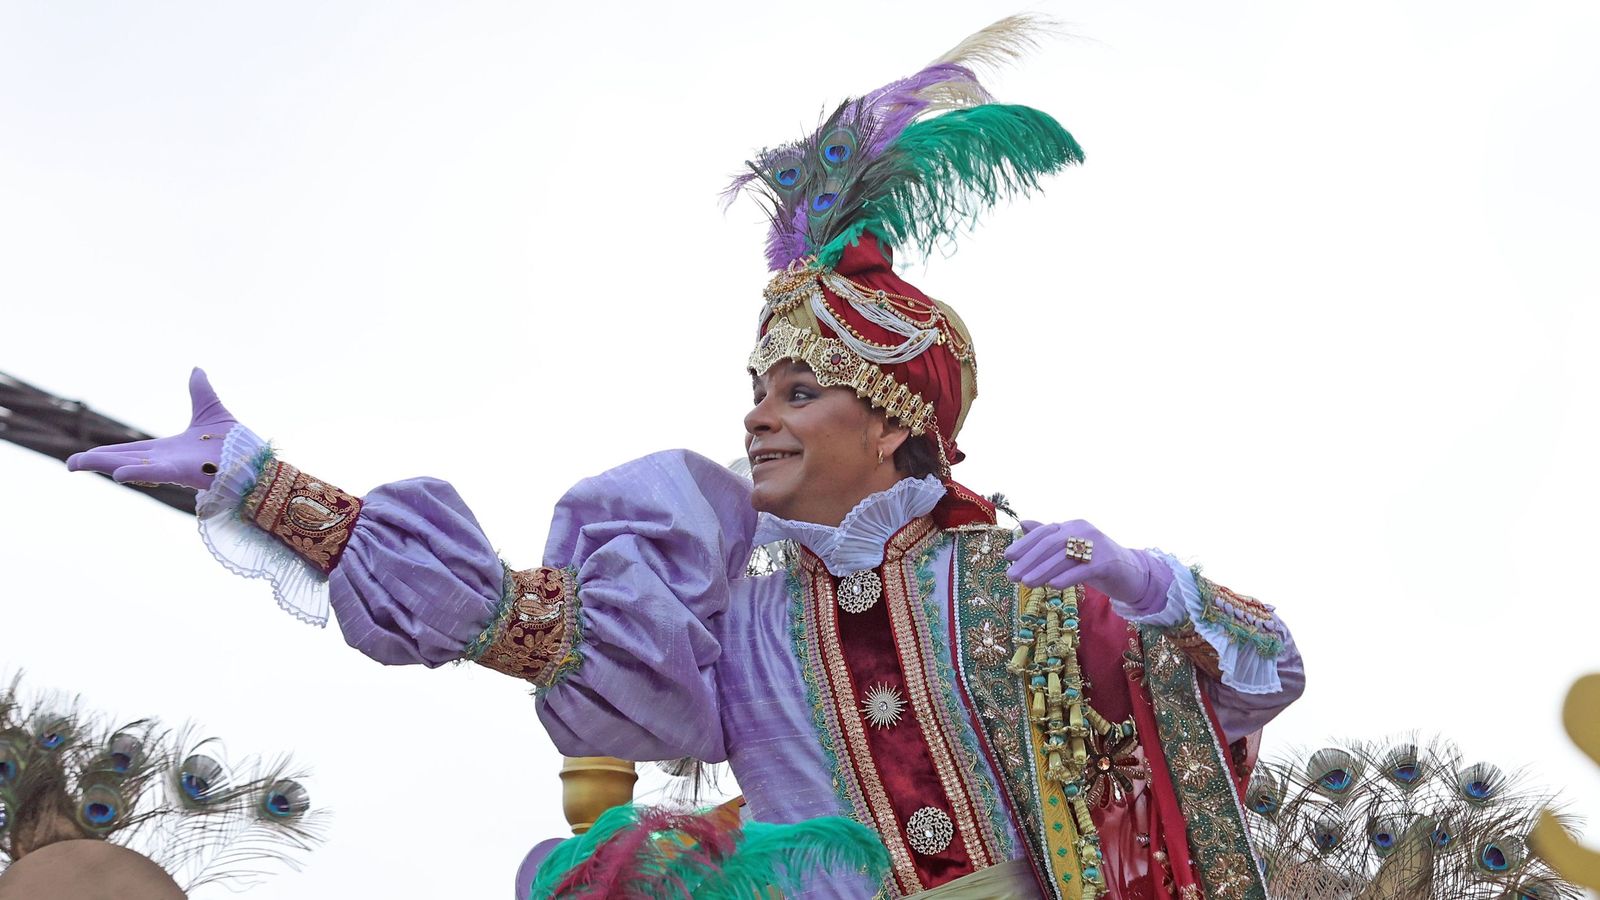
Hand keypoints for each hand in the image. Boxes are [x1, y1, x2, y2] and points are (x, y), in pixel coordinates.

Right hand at [66, 368, 239, 490]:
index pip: (130, 452)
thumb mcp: (211, 410)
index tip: (82, 456)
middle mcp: (167, 461)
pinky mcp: (186, 473)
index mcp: (168, 450)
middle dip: (96, 462)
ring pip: (133, 467)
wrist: (258, 461)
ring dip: (106, 465)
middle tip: (70, 464)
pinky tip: (117, 473)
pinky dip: (137, 472)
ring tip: (78, 464)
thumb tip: (196, 369)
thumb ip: (200, 391)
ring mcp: (175, 468)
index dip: (106, 454)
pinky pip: (158, 472)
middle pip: (123, 461)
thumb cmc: (236, 443)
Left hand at [1004, 519, 1164, 608]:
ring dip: (1042, 570)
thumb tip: (1023, 524)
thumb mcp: (1071, 550)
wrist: (1132, 574)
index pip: (1044, 532)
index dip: (1025, 543)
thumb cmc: (1095, 563)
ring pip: (1064, 557)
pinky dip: (1066, 577)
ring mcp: (1097, 545)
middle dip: (1029, 559)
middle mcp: (1083, 530)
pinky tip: (1051, 586)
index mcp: (1072, 526)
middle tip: (1011, 575)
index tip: (1007, 556)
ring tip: (1025, 583)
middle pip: (1051, 544)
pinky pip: (1083, 569)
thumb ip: (1049, 537)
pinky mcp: (1108, 562)